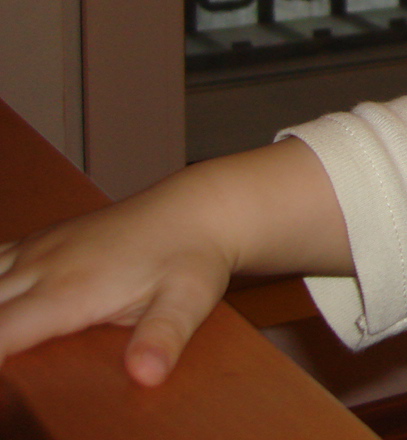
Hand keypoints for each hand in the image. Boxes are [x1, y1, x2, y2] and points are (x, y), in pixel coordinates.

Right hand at [0, 178, 235, 386]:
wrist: (200, 207)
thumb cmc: (193, 256)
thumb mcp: (188, 300)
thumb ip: (162, 337)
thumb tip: (146, 374)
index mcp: (69, 290)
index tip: (5, 387)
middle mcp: (43, 266)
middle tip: (11, 365)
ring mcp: (39, 248)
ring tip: (9, 335)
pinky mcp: (43, 239)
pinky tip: (5, 300)